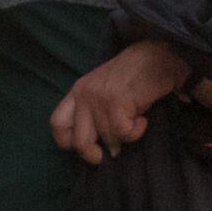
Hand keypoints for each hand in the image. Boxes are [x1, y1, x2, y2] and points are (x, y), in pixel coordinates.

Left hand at [51, 41, 189, 165]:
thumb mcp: (104, 92)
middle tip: (114, 152)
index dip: (69, 142)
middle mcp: (83, 96)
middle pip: (79, 142)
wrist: (154, 55)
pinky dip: (137, 131)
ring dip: (126, 137)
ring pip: (108, 139)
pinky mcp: (115, 101)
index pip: (57, 124)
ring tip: (136, 121)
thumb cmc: (133, 76)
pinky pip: (124, 133)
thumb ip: (96, 114)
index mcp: (76, 92)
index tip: (89, 145)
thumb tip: (106, 149)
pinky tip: (143, 120)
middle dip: (95, 155)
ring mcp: (97, 98)